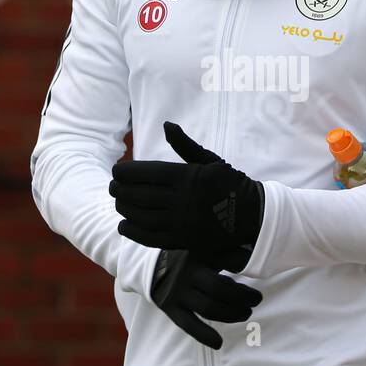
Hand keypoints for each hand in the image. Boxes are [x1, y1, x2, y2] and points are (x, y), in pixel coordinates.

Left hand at [110, 122, 263, 269]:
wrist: (251, 215)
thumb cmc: (228, 183)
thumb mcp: (210, 159)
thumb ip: (185, 144)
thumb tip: (167, 125)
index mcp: (186, 176)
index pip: (143, 173)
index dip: (124, 172)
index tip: (117, 171)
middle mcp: (181, 200)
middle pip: (137, 195)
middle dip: (119, 190)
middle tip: (113, 187)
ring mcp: (181, 223)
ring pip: (140, 216)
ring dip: (123, 209)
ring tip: (119, 202)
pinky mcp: (182, 241)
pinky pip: (150, 238)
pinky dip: (132, 232)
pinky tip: (124, 225)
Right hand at [150, 249, 261, 349]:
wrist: (152, 266)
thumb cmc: (189, 258)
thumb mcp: (206, 248)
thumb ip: (229, 252)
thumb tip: (254, 255)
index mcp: (199, 254)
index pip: (228, 263)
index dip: (245, 281)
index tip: (256, 290)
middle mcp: (187, 272)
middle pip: (220, 290)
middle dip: (242, 299)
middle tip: (255, 301)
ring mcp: (177, 291)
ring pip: (208, 308)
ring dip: (231, 315)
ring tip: (245, 314)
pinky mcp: (169, 307)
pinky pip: (188, 324)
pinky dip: (204, 335)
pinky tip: (218, 343)